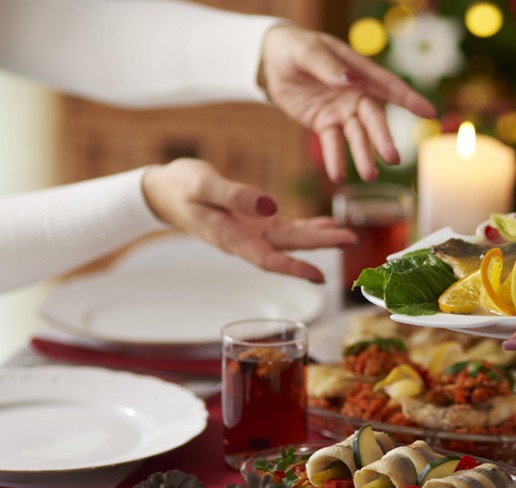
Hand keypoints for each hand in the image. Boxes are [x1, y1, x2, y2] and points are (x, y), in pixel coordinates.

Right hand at [141, 158, 356, 282]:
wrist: (164, 191)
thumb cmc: (179, 187)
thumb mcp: (203, 185)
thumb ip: (235, 196)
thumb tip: (272, 206)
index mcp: (230, 237)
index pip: (267, 259)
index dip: (294, 268)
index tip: (320, 275)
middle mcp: (244, 240)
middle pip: (288, 247)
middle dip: (320, 246)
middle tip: (352, 240)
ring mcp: (251, 233)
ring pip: (291, 240)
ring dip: (319, 238)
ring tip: (347, 235)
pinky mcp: (254, 223)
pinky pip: (286, 228)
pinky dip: (307, 227)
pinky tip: (327, 225)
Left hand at [259, 25, 437, 182]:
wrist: (272, 62)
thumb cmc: (295, 49)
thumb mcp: (306, 52)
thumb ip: (327, 67)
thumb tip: (351, 82)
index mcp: (357, 71)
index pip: (388, 85)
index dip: (409, 98)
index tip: (430, 112)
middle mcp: (355, 94)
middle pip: (373, 119)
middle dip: (383, 138)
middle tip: (393, 158)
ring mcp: (341, 111)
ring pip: (356, 136)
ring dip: (363, 156)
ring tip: (369, 176)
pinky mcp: (324, 124)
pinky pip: (332, 144)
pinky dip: (335, 159)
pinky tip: (338, 175)